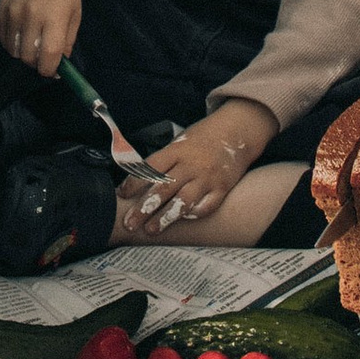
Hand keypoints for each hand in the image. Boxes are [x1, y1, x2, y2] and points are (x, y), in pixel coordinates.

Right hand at [0, 0, 84, 75]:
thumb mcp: (75, 14)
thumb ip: (68, 41)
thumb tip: (59, 67)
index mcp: (55, 17)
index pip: (49, 55)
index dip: (50, 69)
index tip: (53, 71)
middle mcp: (32, 15)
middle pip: (28, 57)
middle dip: (36, 63)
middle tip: (43, 57)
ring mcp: (13, 12)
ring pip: (13, 51)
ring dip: (23, 53)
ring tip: (32, 42)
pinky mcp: (1, 10)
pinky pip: (2, 39)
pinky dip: (11, 43)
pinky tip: (21, 33)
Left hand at [117, 103, 272, 233]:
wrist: (237, 128)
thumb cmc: (203, 136)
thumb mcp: (180, 141)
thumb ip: (163, 159)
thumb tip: (137, 177)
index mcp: (177, 150)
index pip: (150, 168)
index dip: (134, 183)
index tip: (121, 195)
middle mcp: (191, 164)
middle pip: (163, 188)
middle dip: (144, 208)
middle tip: (130, 223)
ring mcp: (207, 177)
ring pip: (183, 200)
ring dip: (165, 217)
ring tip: (152, 230)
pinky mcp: (222, 187)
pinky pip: (207, 205)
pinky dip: (194, 214)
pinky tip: (183, 221)